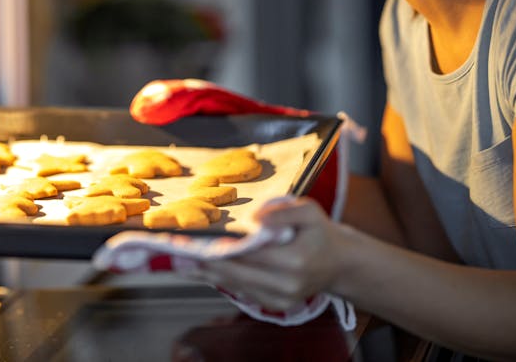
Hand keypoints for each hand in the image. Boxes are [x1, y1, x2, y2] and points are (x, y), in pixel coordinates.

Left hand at [194, 197, 351, 310]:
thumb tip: (255, 218)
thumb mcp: (308, 211)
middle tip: (177, 252)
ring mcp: (281, 299)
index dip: (220, 248)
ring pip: (236, 285)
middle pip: (236, 273)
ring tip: (182, 262)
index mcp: (294, 260)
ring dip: (207, 274)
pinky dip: (221, 280)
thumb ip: (281, 212)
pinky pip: (243, 292)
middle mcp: (286, 285)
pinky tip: (202, 270)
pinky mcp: (275, 305)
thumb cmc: (319, 233)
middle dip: (206, 262)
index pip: (249, 254)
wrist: (338, 263)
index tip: (196, 240)